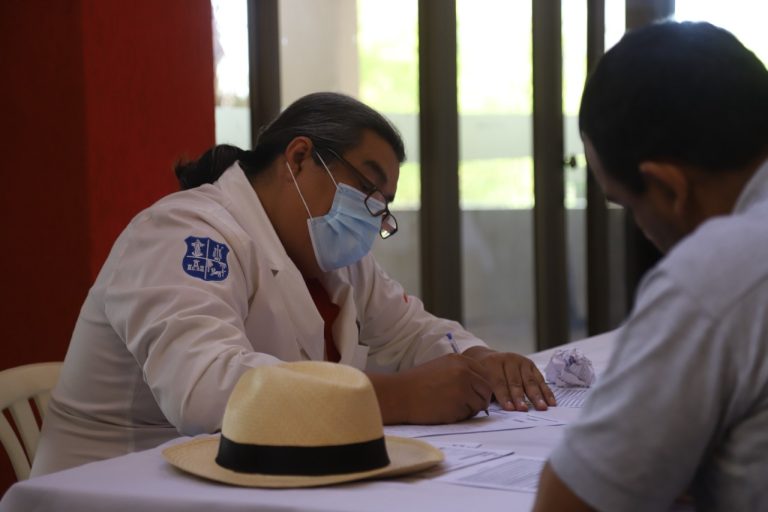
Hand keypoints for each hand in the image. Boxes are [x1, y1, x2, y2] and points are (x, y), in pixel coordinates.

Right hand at [368, 354, 492, 424]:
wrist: (399, 394)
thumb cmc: (417, 383)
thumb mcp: (441, 367)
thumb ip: (461, 372)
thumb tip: (480, 385)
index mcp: (461, 360)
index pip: (485, 374)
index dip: (481, 386)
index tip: (473, 393)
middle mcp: (464, 372)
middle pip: (487, 390)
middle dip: (479, 399)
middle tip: (466, 405)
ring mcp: (463, 389)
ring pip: (480, 404)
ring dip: (470, 409)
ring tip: (450, 406)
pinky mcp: (458, 406)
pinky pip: (468, 415)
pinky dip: (459, 416)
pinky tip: (444, 411)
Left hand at [462, 346, 555, 411]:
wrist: (489, 359)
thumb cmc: (484, 375)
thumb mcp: (481, 380)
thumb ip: (488, 393)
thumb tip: (495, 412)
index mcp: (492, 364)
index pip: (499, 382)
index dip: (504, 396)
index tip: (510, 409)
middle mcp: (508, 360)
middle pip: (515, 382)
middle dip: (520, 397)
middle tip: (524, 409)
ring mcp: (521, 361)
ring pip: (530, 381)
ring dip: (537, 395)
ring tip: (542, 407)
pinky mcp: (531, 365)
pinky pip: (540, 379)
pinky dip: (546, 391)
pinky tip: (550, 401)